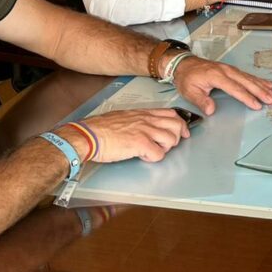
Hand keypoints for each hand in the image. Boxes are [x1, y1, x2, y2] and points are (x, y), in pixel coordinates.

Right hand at [75, 108, 189, 162]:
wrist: (88, 135)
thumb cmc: (100, 128)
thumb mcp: (123, 117)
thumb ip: (137, 120)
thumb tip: (146, 126)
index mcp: (143, 113)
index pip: (171, 113)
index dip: (180, 124)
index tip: (183, 132)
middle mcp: (147, 120)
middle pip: (177, 125)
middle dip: (177, 137)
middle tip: (167, 145)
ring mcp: (145, 131)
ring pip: (172, 139)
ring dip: (165, 148)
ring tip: (151, 150)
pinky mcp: (140, 144)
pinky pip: (159, 154)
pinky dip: (153, 158)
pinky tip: (142, 156)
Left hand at [172, 55, 271, 114]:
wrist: (183, 64)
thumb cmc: (187, 78)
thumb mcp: (189, 91)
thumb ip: (201, 101)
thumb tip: (211, 110)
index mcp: (216, 76)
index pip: (235, 88)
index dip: (247, 97)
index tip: (257, 105)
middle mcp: (226, 71)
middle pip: (246, 82)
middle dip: (260, 91)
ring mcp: (230, 69)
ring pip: (249, 78)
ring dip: (262, 86)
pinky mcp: (231, 70)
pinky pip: (247, 75)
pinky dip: (258, 80)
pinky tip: (267, 84)